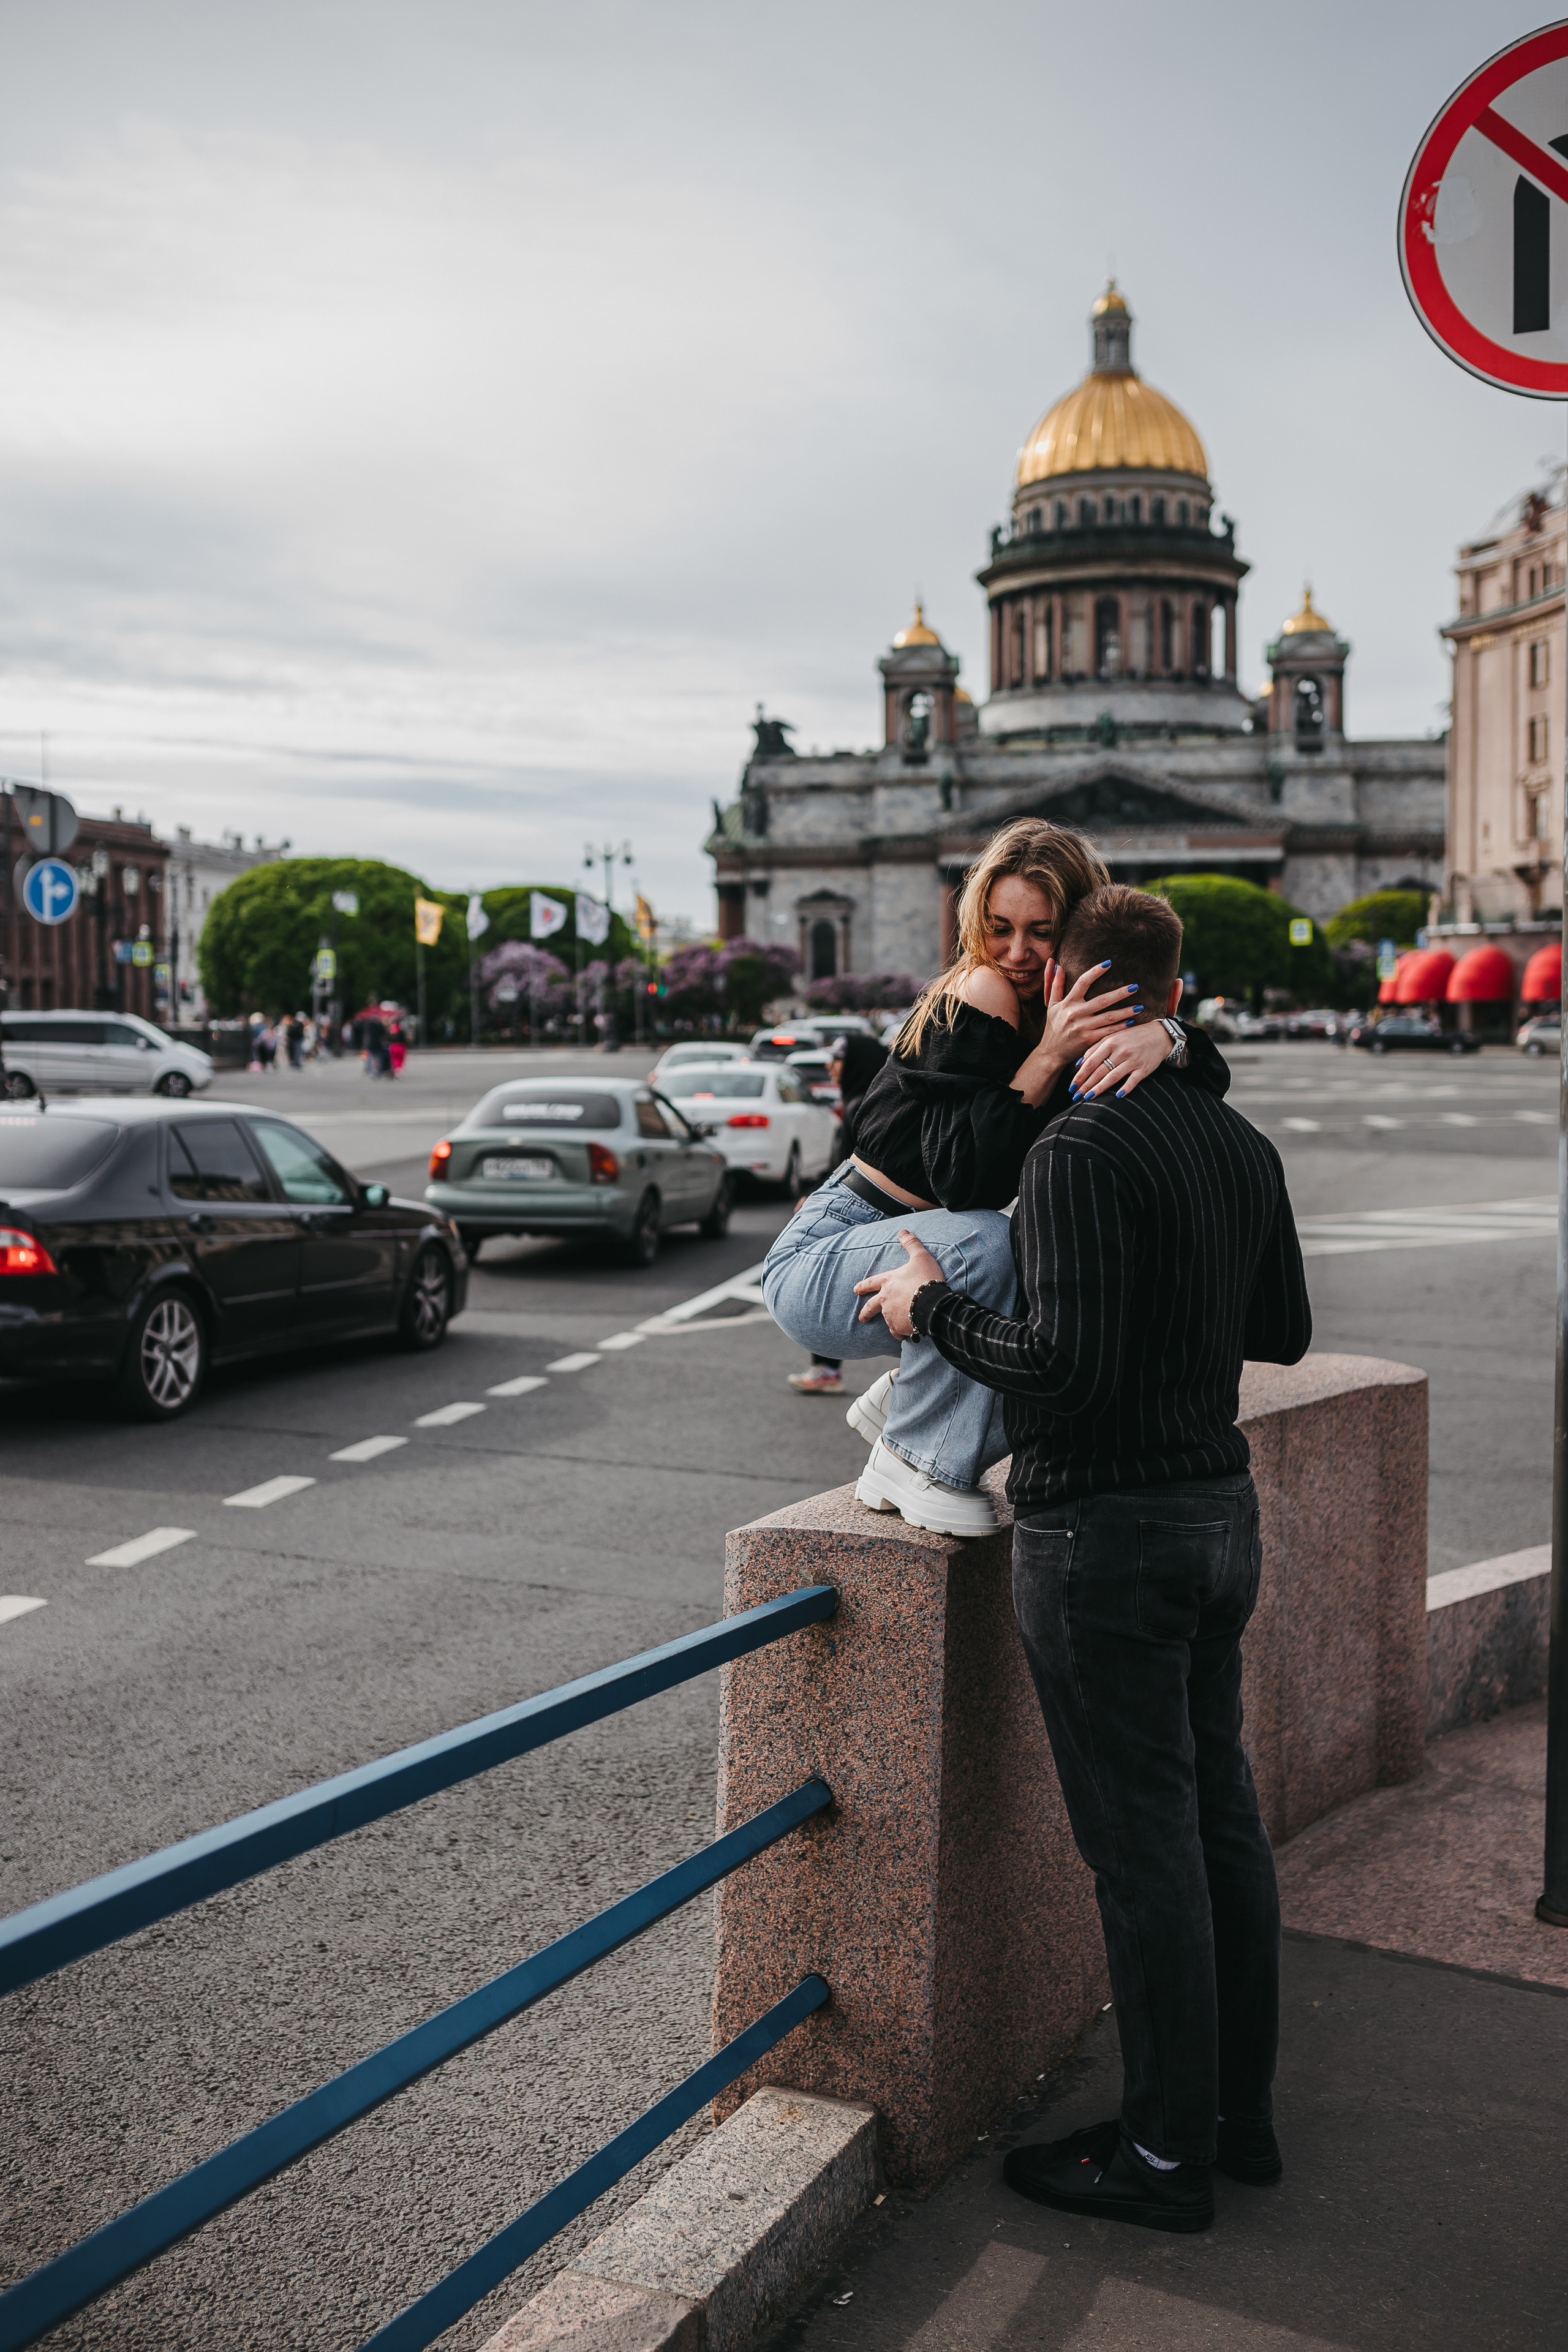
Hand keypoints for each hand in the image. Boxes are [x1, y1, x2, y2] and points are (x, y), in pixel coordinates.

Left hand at [853, 1230, 944, 1339]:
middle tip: (861, 1318)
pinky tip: (907, 1332)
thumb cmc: (926, 1279)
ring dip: (891, 1321)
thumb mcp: (920, 1257)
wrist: (932, 1303)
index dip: (863, 1285)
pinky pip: (898, 1331)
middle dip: (865, 1313)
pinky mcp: (898, 1328)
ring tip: (898, 1324)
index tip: (855, 1290)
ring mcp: (890, 1315)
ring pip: (887, 1320)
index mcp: (888, 1282)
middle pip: (870, 1307)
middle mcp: (885, 1299)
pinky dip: (901, 1332)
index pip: (870, 1283)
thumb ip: (911, 1244)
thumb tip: (902, 1231)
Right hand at [1011, 961, 1141, 1104]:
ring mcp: (1083, 1028)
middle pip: (1102, 1000)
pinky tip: (1132, 1022)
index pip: (1083, 982)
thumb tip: (1058, 964)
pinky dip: (1121, 1027)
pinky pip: (1108, 1032)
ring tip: (1140, 1007)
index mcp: (1068, 1003)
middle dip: (1120, 993)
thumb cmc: (1054, 1026)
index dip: (1095, 972)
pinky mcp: (1089, 1040)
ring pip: (1109, 1017)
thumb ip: (1054, 984)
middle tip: (1135, 987)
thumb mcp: (1051, 1005)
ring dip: (1126, 1012)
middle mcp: (1075, 1014)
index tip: (1109, 963)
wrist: (1051, 1053)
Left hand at [1070, 1015, 1174, 1101]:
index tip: (1071, 1086)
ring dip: (1099, 1088)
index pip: (1090, 1061)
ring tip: (1088, 1098)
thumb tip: (1078, 1064)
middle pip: (1099, 1071)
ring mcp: (1132, 1060)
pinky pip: (1133, 1080)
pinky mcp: (1144, 1068)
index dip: (1080, 1075)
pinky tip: (1117, 1096)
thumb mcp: (1112, 1037)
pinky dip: (1125, 1088)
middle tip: (1076, 1096)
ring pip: (1113, 1077)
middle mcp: (1120, 1051)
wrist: (1159, 1035)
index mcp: (1110, 1042)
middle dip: (1086, 1085)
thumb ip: (1095, 1048)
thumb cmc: (1131, 1037)